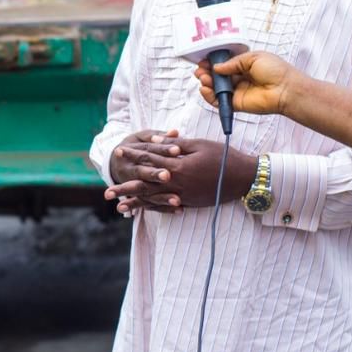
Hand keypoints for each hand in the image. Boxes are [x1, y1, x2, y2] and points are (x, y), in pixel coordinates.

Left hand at [111, 136, 257, 210]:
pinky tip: (142, 212)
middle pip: (146, 184)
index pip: (150, 159)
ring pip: (154, 199)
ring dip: (136, 203)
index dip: (133, 156)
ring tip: (119, 207)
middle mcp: (176, 183)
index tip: (118, 152)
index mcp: (177, 165)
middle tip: (107, 192)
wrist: (243, 178)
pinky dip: (153, 209)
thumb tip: (157, 139)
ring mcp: (183, 194)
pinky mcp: (189, 202)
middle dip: (125, 187)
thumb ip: (176, 145)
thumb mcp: (199, 145)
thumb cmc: (223, 157)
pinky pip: (167, 207)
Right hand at [195, 51, 300, 115]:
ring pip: (215, 88)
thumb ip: (233, 62)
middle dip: (206, 72)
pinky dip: (209, 96)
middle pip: (217, 76)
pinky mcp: (236, 104)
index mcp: (244, 66)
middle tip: (200, 70)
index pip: (223, 64)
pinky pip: (218, 101)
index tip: (204, 60)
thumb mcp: (253, 57)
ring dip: (206, 83)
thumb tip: (217, 67)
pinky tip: (205, 89)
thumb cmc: (276, 71)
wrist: (286, 89)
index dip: (212, 62)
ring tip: (203, 78)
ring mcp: (236, 91)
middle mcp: (239, 78)